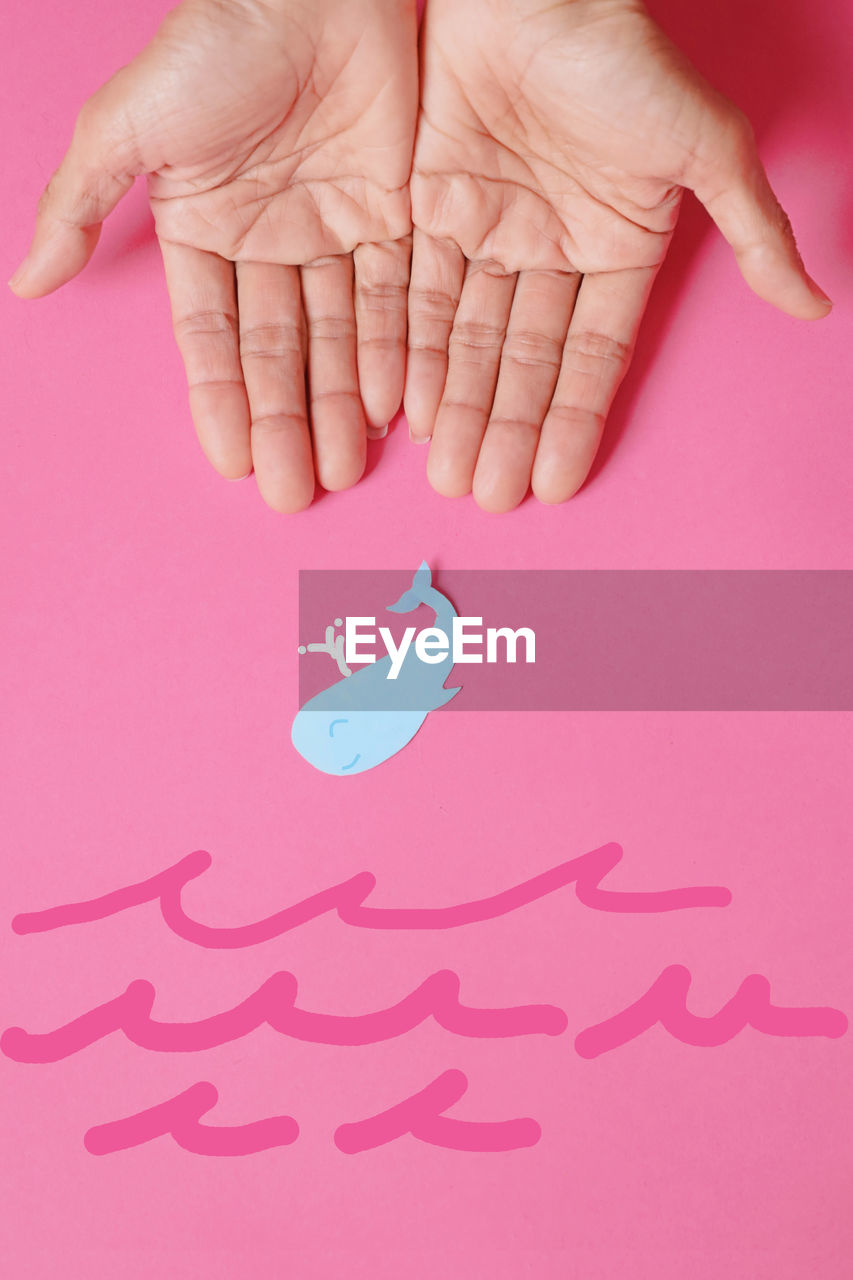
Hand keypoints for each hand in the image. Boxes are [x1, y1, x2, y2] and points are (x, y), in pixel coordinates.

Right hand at [10, 0, 417, 510]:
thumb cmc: (217, 44)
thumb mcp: (127, 123)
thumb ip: (79, 205)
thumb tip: (26, 285)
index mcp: (204, 230)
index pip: (212, 336)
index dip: (221, 399)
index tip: (233, 461)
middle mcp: (269, 242)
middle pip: (280, 351)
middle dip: (286, 421)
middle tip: (294, 492)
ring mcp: (332, 232)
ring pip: (338, 337)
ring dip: (340, 405)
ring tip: (343, 470)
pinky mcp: (392, 216)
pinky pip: (392, 298)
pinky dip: (390, 351)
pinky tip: (390, 410)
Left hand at [406, 0, 831, 511]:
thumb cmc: (627, 59)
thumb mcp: (706, 148)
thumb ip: (752, 231)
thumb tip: (817, 306)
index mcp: (615, 251)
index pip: (590, 356)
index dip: (571, 420)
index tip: (555, 485)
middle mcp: (549, 253)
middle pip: (521, 360)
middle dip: (503, 428)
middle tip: (484, 496)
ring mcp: (489, 231)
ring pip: (468, 337)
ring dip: (458, 405)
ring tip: (447, 473)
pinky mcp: (431, 206)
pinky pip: (420, 291)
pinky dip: (413, 347)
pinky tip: (408, 407)